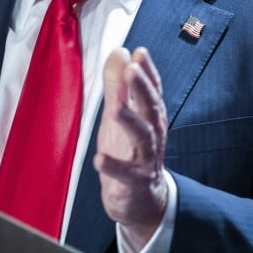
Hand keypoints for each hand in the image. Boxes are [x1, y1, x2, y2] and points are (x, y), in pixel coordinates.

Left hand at [93, 47, 168, 251]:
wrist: (139, 200)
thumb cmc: (128, 150)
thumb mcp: (121, 114)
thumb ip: (117, 84)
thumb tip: (120, 51)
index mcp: (150, 116)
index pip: (152, 90)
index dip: (147, 71)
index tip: (140, 52)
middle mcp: (153, 134)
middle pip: (150, 108)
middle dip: (142, 88)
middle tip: (132, 70)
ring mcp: (146, 158)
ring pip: (142, 136)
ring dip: (129, 120)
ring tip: (115, 107)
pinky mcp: (135, 182)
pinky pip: (126, 175)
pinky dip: (114, 167)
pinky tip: (99, 158)